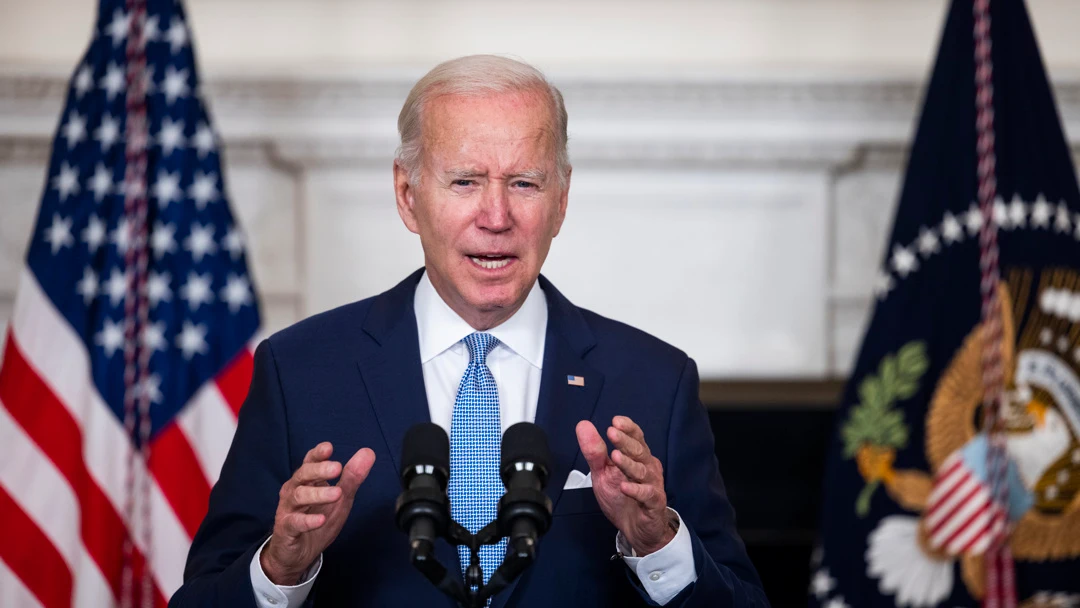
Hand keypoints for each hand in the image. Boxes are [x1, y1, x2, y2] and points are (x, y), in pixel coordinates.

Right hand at [260, 442, 375, 584]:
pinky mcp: (286, 529)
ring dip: (318, 494)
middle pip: (303, 475)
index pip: (310, 462)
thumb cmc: (318, 519)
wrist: (297, 553)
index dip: (317, 454)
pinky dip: (308, 521)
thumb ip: (352, 476)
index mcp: (307, 480)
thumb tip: (368, 452)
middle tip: (337, 468)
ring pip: (299, 496)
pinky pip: (295, 523)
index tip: (329, 447)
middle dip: (319, 470)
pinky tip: (321, 519)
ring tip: (337, 493)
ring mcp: (288, 510)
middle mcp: (294, 490)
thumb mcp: (340, 498)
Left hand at [576, 416, 674, 555]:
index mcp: (638, 457)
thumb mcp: (603, 473)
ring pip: (643, 471)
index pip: (636, 438)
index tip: (615, 421)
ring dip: (629, 464)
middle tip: (612, 432)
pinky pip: (647, 495)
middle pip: (639, 451)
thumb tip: (583, 425)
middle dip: (625, 442)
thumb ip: (594, 451)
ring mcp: (652, 485)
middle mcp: (648, 468)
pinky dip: (636, 490)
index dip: (628, 429)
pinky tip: (625, 486)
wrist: (637, 530)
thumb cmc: (622, 497)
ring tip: (615, 457)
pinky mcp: (654, 504)